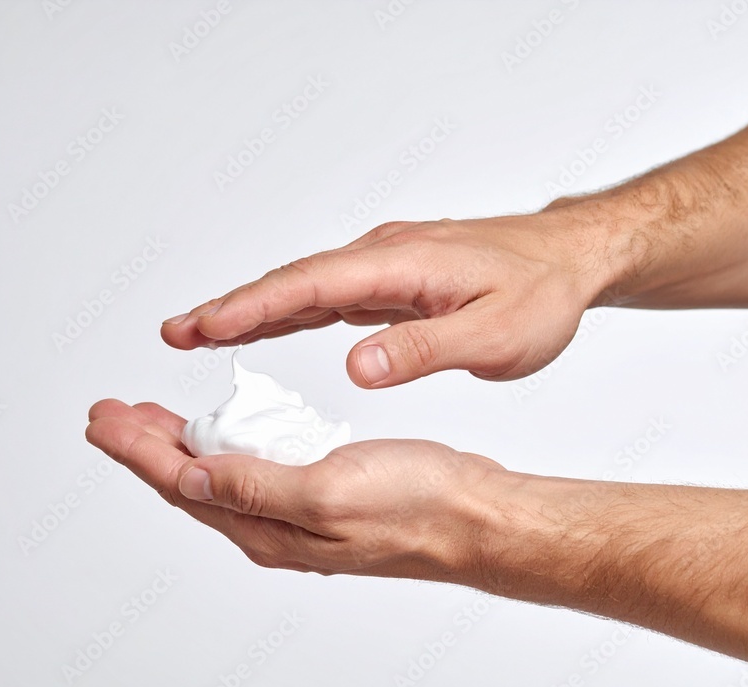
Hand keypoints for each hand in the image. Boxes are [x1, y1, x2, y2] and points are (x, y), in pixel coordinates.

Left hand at [84, 398, 507, 583]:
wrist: (473, 517)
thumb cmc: (415, 506)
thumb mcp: (328, 491)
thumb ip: (255, 487)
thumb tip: (189, 479)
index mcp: (267, 528)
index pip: (180, 485)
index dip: (136, 449)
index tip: (103, 418)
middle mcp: (273, 526)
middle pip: (189, 483)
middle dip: (145, 445)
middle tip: (111, 413)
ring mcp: (295, 513)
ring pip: (218, 477)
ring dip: (180, 445)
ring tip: (152, 419)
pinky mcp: (319, 495)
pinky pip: (253, 471)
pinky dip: (226, 447)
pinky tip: (226, 434)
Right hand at [162, 213, 615, 387]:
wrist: (572, 257)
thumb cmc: (542, 293)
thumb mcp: (495, 334)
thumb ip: (424, 349)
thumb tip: (357, 368)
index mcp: (401, 265)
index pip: (310, 286)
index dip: (252, 308)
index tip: (202, 326)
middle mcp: (382, 256)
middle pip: (292, 282)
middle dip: (231, 307)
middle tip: (174, 331)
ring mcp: (384, 265)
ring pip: (304, 287)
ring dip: (252, 309)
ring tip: (198, 331)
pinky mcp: (390, 279)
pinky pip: (326, 294)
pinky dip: (288, 311)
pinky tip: (264, 327)